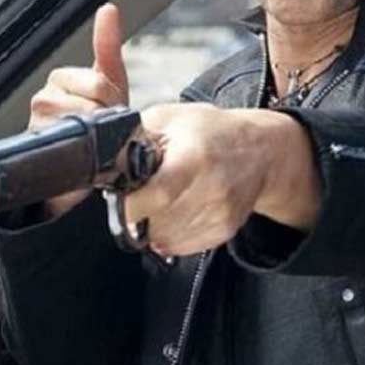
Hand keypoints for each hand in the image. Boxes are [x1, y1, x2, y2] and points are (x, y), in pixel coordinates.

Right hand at [29, 3, 128, 216]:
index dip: (115, 102)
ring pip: (85, 125)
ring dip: (101, 138)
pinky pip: (72, 146)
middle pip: (94, 104)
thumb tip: (108, 8)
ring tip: (96, 142)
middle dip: (109, 120)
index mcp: (61, 78)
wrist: (84, 167)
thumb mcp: (111, 83)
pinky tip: (86, 156)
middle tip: (106, 130)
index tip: (112, 112)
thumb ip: (108, 48)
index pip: (100, 84)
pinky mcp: (39, 149)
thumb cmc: (98, 124)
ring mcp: (38, 123)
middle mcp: (44, 97)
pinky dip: (87, 153)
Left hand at [124, 104, 320, 256]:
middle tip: (142, 193)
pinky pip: (180, 247)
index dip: (130, 204)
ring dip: (153, 224)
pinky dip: (169, 234)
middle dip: (138, 213)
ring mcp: (220, 214)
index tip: (122, 197)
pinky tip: (175, 212)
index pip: (156, 196)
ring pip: (165, 239)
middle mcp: (212, 189)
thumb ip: (135, 139)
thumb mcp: (169, 118)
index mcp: (195, 157)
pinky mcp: (224, 231)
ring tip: (162, 199)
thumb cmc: (211, 131)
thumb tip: (104, 163)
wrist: (259, 151)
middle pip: (156, 223)